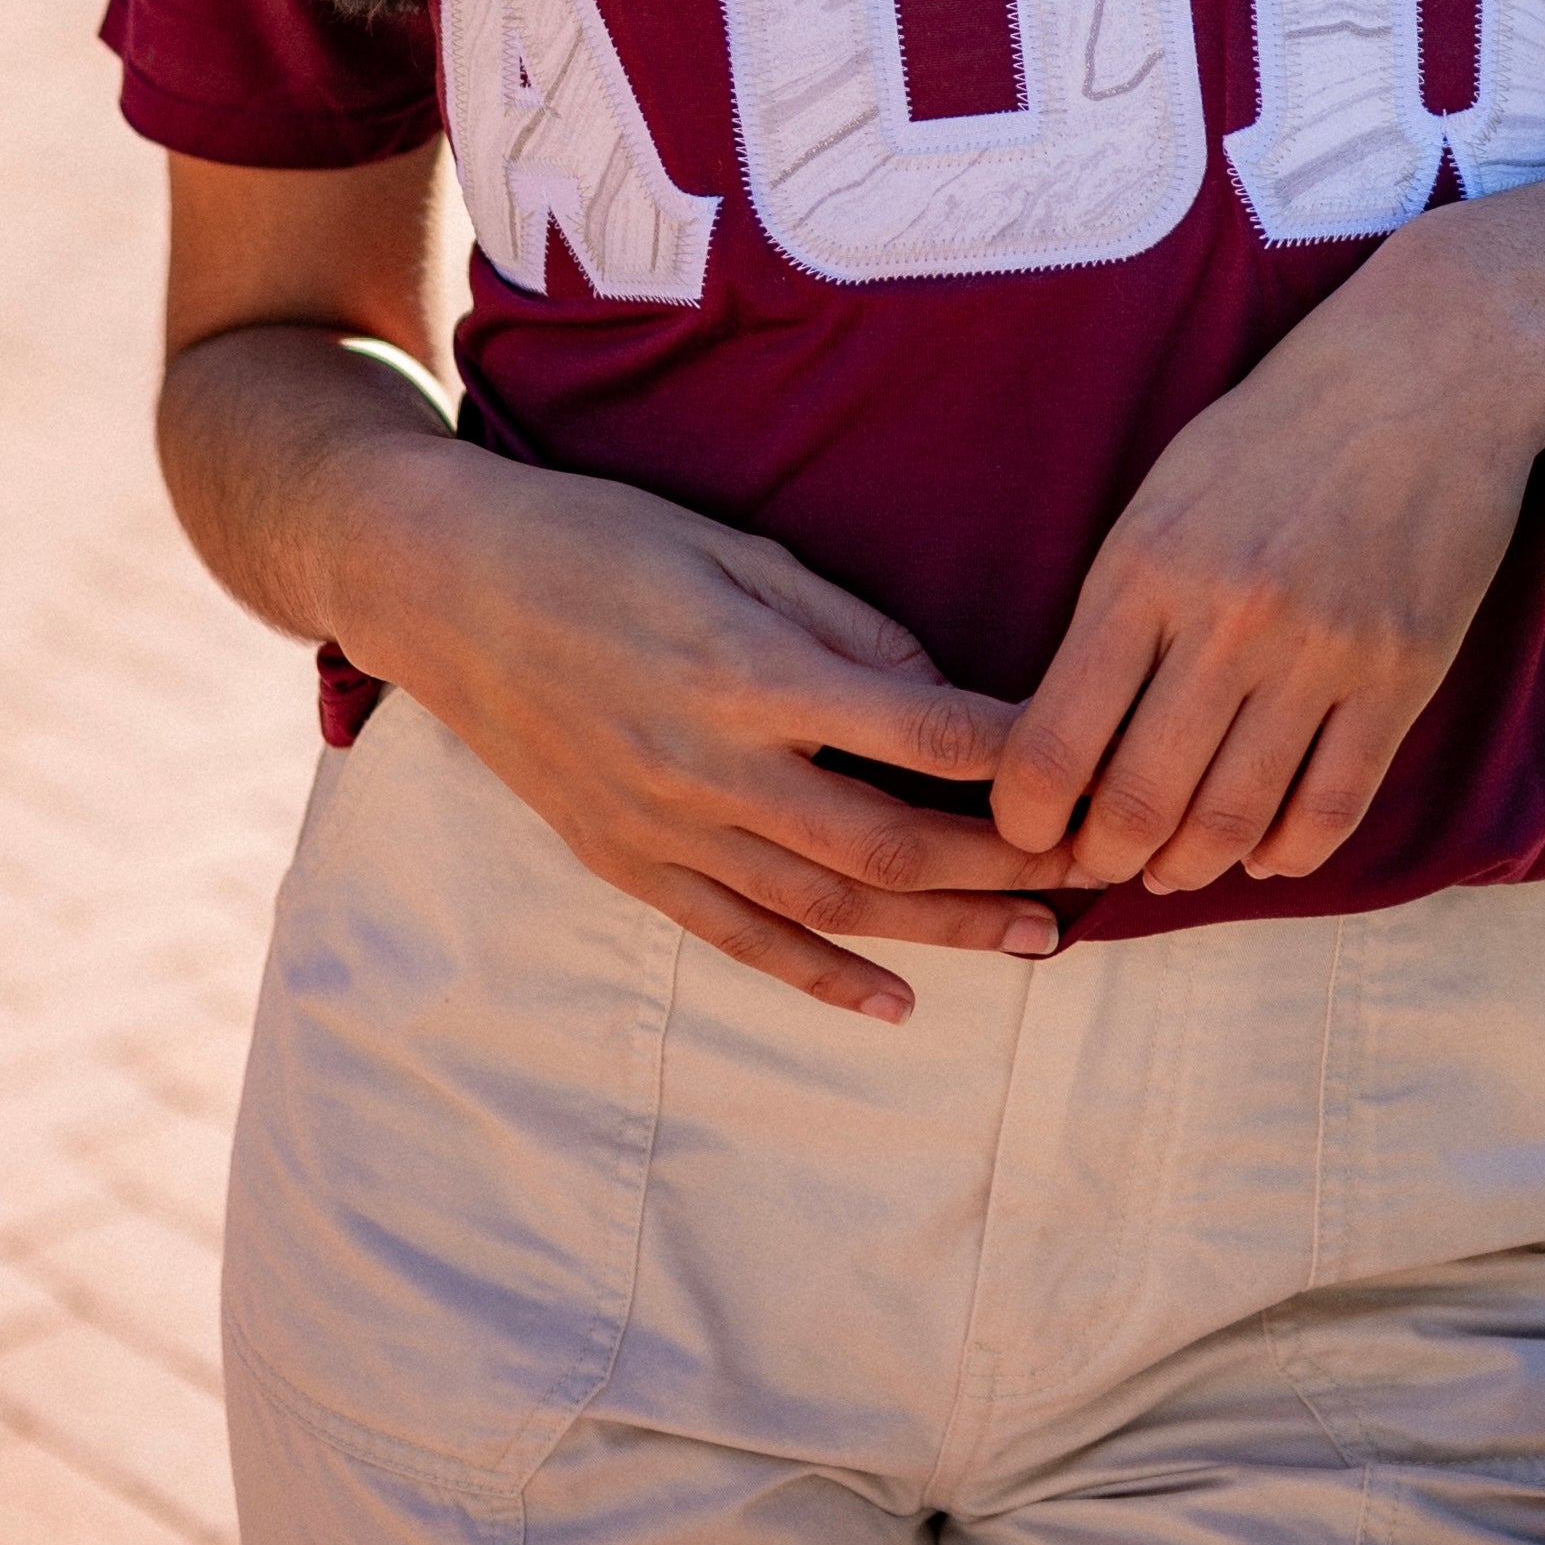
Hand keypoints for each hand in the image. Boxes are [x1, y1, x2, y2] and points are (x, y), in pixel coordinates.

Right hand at [343, 443, 1083, 1022]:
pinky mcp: (627, 864)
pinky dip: (822, 980)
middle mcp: (711, 767)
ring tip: (1038, 941)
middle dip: (1005, 866)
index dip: (1016, 756)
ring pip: (829, 907)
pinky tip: (896, 1005)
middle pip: (890, 843)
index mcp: (747, 671)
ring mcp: (664, 828)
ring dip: (944, 933)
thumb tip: (941, 692)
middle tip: (1097, 873)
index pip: (918, 732)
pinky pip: (738, 940)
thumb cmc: (601, 539)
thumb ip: (841, 625)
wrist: (447, 589)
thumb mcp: (732, 545)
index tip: (1090, 763)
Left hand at [987, 208, 1544, 895]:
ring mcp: (1320, 654)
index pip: (1054, 738)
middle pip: (1139, 800)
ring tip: (1174, 867)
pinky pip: (1332, 808)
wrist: (1424, 371)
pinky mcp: (1400, 677)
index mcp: (1146, 566)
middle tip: (1101, 865)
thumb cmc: (1276, 428)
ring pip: (1233, 821)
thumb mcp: (1162, 495)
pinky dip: (1288, 853)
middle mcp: (1228, 619)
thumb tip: (1072, 731)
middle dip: (1105, 858)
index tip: (1027, 832)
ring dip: (1191, 866)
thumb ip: (1117, 610)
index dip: (1026, 815)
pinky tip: (1264, 851)